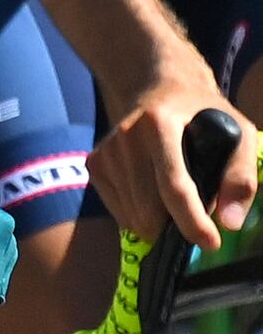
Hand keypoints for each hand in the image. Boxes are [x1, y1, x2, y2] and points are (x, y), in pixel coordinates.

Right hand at [100, 62, 251, 251]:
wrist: (158, 90)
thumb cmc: (204, 115)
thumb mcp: (239, 133)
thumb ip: (240, 177)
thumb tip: (230, 224)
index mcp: (158, 124)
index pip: (173, 185)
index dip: (193, 220)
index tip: (212, 243)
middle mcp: (124, 138)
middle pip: (149, 208)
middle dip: (176, 224)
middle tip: (198, 215)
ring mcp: (105, 153)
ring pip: (133, 216)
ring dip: (159, 222)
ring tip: (175, 201)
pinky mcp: (94, 165)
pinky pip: (119, 212)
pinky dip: (141, 216)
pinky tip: (154, 196)